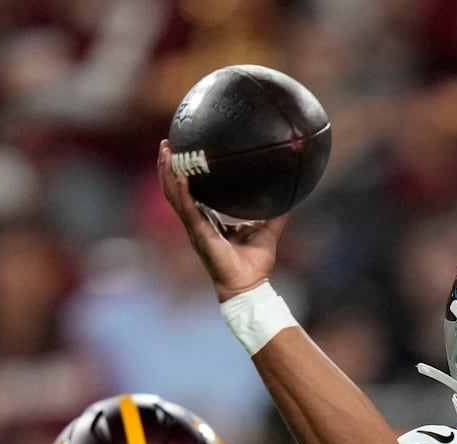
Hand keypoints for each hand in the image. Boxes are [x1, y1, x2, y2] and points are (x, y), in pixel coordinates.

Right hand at [157, 139, 286, 300]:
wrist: (249, 286)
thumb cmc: (255, 264)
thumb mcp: (267, 231)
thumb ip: (276, 214)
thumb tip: (290, 197)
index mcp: (208, 221)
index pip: (189, 193)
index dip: (182, 174)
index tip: (181, 152)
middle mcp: (197, 223)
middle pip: (174, 190)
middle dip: (167, 167)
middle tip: (166, 144)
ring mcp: (195, 228)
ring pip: (174, 195)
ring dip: (167, 172)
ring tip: (165, 150)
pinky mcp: (199, 234)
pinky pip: (187, 208)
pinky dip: (182, 190)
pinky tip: (179, 173)